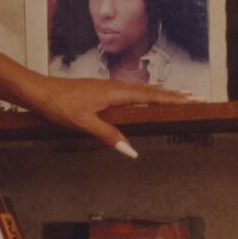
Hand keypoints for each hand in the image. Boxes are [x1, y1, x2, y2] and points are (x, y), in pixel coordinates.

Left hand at [23, 72, 199, 157]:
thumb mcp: (84, 123)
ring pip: (142, 90)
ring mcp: (109, 87)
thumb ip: (109, 136)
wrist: (39, 91)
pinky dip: (146, 95)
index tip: (195, 100)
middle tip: (198, 98)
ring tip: (180, 98)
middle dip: (175, 95)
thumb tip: (132, 151)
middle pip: (152, 91)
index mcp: (116, 92)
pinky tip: (146, 99)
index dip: (175, 99)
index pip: (153, 96)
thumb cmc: (59, 105)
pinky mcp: (101, 91)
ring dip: (162, 94)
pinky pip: (131, 92)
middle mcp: (116, 87)